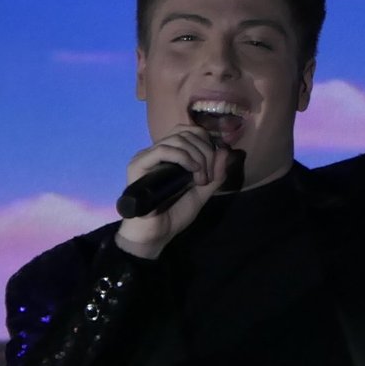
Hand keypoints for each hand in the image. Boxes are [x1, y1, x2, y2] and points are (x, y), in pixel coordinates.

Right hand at [114, 125, 233, 257]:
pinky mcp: (138, 165)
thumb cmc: (176, 214)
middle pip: (187, 133)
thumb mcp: (202, 192)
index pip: (190, 131)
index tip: (214, 166)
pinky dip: (184, 157)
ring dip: (197, 156)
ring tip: (201, 179)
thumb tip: (226, 151)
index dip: (207, 143)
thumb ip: (215, 174)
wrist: (157, 234)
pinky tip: (192, 171)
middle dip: (206, 151)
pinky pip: (163, 150)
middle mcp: (156, 151)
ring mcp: (146, 156)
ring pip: (178, 139)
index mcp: (170, 154)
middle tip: (207, 176)